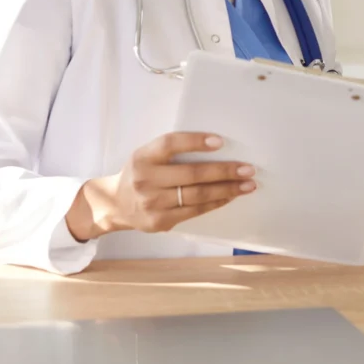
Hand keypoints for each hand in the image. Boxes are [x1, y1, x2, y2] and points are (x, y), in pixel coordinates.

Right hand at [66, 132, 255, 239]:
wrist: (116, 204)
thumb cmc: (141, 172)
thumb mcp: (147, 155)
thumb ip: (171, 150)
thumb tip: (216, 145)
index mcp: (143, 157)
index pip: (171, 144)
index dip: (195, 141)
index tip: (220, 141)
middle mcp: (146, 180)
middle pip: (191, 174)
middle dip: (224, 171)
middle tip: (248, 168)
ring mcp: (153, 204)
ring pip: (197, 196)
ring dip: (227, 190)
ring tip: (248, 185)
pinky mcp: (161, 222)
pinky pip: (195, 211)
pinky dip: (216, 203)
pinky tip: (231, 196)